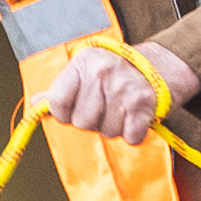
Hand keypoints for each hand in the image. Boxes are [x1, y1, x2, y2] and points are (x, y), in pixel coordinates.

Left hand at [33, 38, 193, 142]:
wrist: (165, 64)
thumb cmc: (121, 69)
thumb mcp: (87, 69)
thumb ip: (61, 88)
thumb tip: (35, 104)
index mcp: (83, 62)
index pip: (57, 102)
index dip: (63, 113)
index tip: (74, 109)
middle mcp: (102, 73)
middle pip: (81, 122)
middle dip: (93, 121)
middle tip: (107, 107)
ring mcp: (123, 88)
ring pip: (106, 132)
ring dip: (115, 126)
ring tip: (123, 108)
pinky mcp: (143, 105)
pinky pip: (129, 137)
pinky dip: (134, 133)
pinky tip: (136, 116)